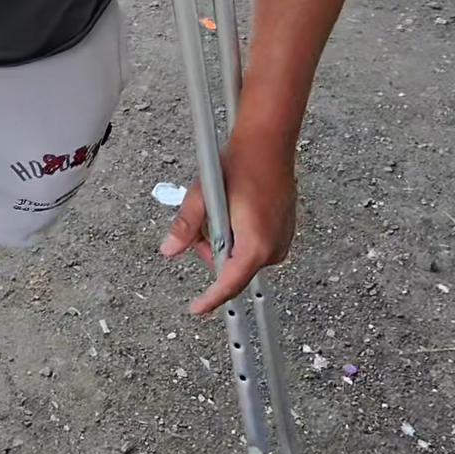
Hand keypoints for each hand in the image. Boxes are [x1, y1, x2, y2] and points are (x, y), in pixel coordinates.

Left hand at [159, 127, 296, 316]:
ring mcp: (282, 241)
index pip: (229, 283)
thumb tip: (169, 249)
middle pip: (233, 269)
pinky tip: (237, 210)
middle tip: (205, 222)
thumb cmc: (241, 165)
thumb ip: (187, 227)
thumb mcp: (204, 196)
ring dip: (227, 242)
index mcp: (254, 245)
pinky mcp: (285, 232)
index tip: (197, 309)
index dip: (211, 299)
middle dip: (213, 251)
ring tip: (224, 210)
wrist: (268, 144)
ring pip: (243, 257)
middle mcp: (273, 248)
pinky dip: (241, 236)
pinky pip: (256, 246)